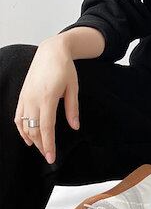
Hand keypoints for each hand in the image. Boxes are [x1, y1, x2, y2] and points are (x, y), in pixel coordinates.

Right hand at [14, 36, 79, 163]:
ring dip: (31, 139)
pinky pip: (18, 116)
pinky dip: (21, 129)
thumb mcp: (73, 87)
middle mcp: (33, 99)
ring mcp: (25, 97)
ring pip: (24, 125)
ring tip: (41, 148)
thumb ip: (72, 108)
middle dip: (41, 145)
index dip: (48, 144)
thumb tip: (75, 127)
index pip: (46, 127)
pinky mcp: (22, 95)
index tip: (51, 157)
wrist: (51, 51)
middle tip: (48, 156)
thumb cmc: (65, 68)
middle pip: (33, 129)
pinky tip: (27, 137)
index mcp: (47, 98)